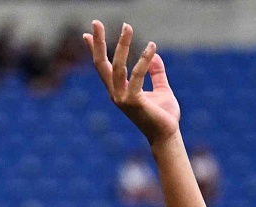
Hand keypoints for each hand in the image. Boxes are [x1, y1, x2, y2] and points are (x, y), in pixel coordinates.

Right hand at [88, 22, 179, 144]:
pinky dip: (144, 59)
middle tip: (96, 22)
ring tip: (127, 27)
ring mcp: (122, 98)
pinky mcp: (133, 101)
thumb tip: (154, 54)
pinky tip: (152, 47)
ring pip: (117, 66)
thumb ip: (156, 72)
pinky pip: (137, 75)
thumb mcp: (161, 89)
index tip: (87, 34)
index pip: (103, 67)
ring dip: (122, 45)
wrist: (168, 135)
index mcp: (119, 91)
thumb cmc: (164, 116)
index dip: (95, 50)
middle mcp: (116, 94)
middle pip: (101, 64)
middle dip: (98, 43)